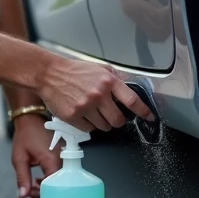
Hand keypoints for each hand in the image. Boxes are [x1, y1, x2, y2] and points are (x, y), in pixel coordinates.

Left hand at [10, 113, 60, 197]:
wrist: (31, 119)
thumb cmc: (25, 135)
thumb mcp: (19, 158)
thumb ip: (22, 178)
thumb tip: (23, 195)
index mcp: (51, 160)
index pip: (51, 185)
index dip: (40, 193)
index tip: (29, 192)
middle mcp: (61, 159)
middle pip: (57, 184)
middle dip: (43, 190)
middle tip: (30, 188)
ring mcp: (63, 156)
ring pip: (58, 179)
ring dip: (45, 183)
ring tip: (33, 182)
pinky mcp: (63, 155)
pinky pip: (59, 172)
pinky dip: (49, 177)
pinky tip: (40, 176)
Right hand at [34, 57, 153, 132]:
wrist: (49, 74)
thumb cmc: (73, 71)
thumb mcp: (98, 68)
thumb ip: (115, 78)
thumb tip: (129, 88)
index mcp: (108, 81)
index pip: (132, 100)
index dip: (144, 111)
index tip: (150, 117)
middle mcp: (99, 94)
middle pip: (119, 120)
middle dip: (117, 121)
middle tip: (112, 116)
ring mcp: (86, 106)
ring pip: (104, 127)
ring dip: (101, 123)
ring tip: (92, 112)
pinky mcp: (73, 116)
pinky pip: (88, 129)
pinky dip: (87, 125)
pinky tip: (82, 114)